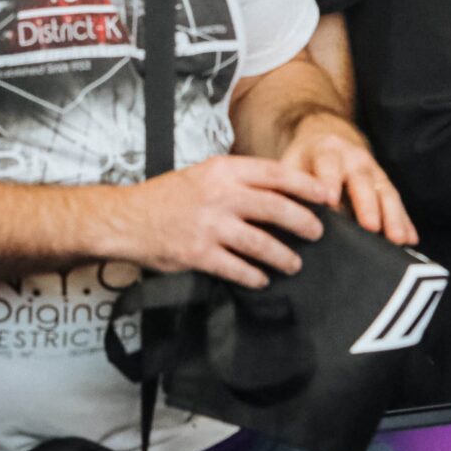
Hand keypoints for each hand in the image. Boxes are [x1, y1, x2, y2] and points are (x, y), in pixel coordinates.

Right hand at [113, 153, 328, 287]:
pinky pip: (236, 267)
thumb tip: (278, 190)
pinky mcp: (198, 254)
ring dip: (283, 255)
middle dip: (303, 222)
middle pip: (276, 208)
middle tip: (317, 232)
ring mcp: (210, 225)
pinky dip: (254, 275)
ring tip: (294, 263)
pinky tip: (262, 279)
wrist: (126, 218)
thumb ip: (238, 179)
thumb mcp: (203, 174)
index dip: (305, 185)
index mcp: (223, 171)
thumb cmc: (167, 196)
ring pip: (260, 242)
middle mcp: (220, 195)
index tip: (324, 195)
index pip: (275, 174)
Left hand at [282, 110, 415, 245]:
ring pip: (386, 192)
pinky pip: (397, 203)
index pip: (328, 165)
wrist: (327, 137)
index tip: (329, 202)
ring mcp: (374, 171)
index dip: (329, 182)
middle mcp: (354, 159)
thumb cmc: (304, 162)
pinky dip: (405, 221)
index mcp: (326, 151)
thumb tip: (277, 218)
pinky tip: (412, 240)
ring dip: (394, 217)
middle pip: (363, 181)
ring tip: (399, 240)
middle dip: (368, 205)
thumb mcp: (291, 165)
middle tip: (371, 227)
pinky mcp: (385, 184)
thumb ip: (288, 187)